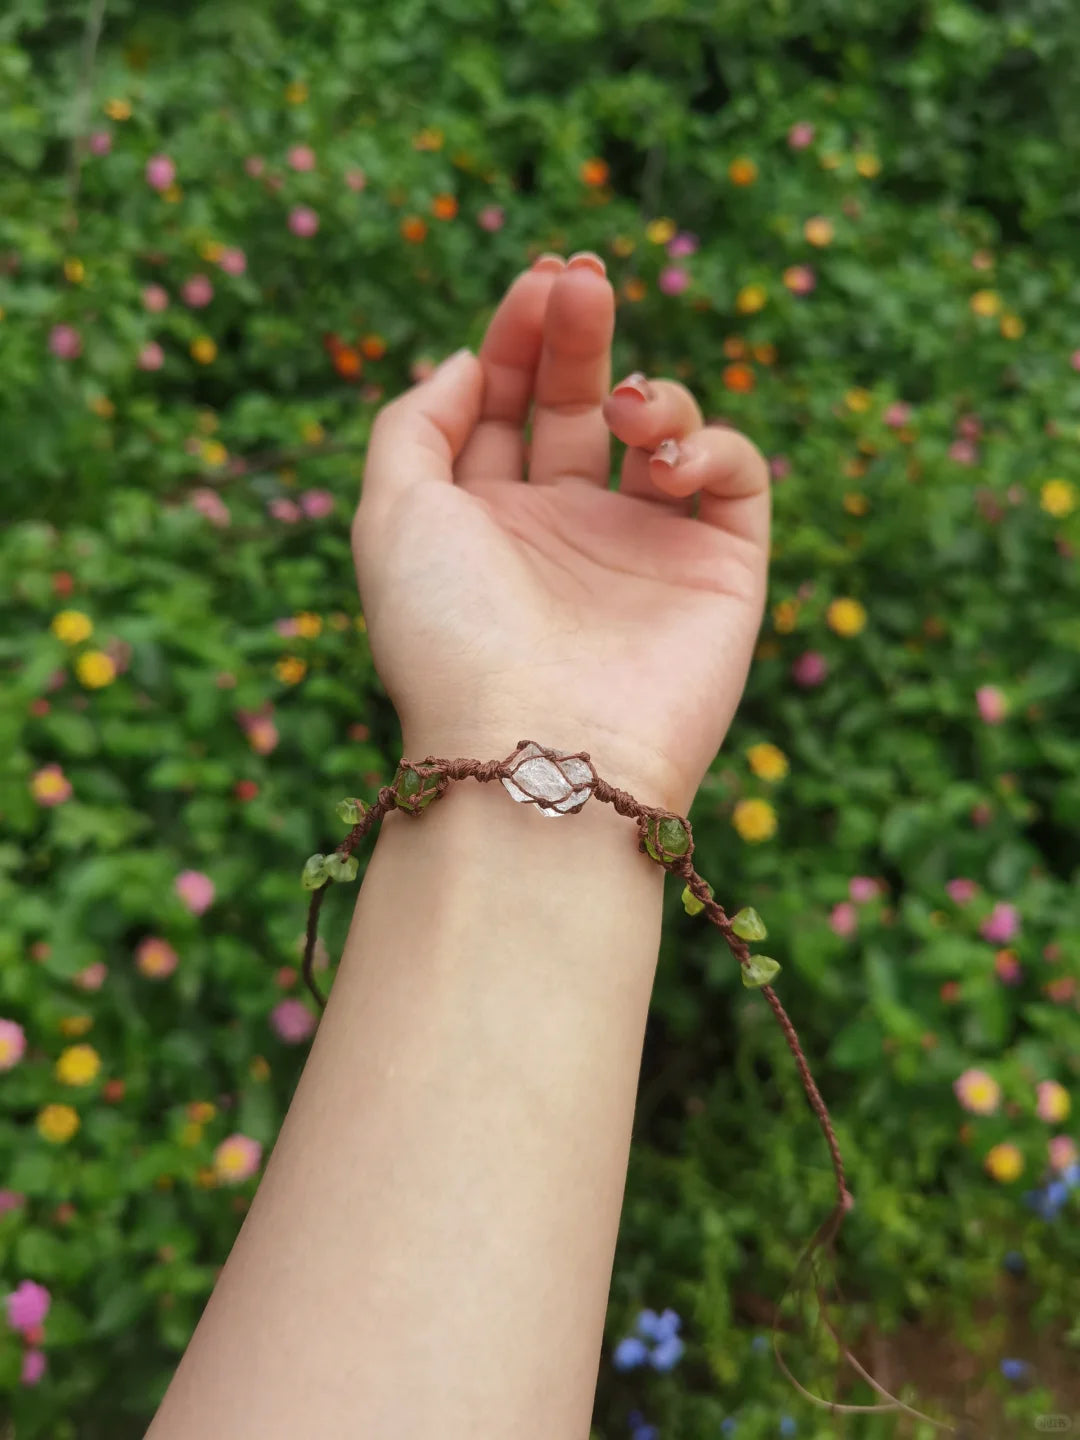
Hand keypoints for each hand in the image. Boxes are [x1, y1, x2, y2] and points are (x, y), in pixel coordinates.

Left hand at [351, 253, 770, 816]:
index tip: (536, 282)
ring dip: (648, 390)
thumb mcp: (390, 516)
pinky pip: (735, 482)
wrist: (539, 750)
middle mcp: (564, 533)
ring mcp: (643, 552)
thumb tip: (464, 362)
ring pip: (663, 433)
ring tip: (625, 409)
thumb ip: (414, 423)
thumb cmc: (452, 637)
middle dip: (579, 334)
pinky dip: (711, 448)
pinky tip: (664, 464)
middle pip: (578, 403)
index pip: (504, 405)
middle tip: (583, 280)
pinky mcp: (719, 574)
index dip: (516, 337)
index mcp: (486, 521)